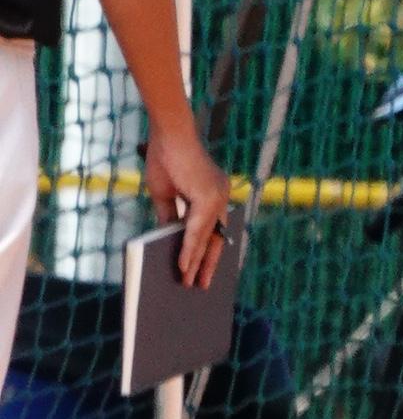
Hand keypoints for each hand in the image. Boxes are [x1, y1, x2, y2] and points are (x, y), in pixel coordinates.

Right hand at [146, 123, 232, 287]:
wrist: (168, 133)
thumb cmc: (166, 157)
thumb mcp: (166, 194)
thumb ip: (170, 216)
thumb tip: (168, 240)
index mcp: (214, 193)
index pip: (215, 228)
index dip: (209, 251)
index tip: (205, 270)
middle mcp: (221, 195)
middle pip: (216, 237)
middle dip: (208, 263)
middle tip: (201, 286)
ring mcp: (217, 196)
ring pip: (207, 237)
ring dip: (197, 262)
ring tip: (189, 283)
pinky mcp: (208, 197)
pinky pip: (198, 231)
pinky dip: (190, 250)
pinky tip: (183, 266)